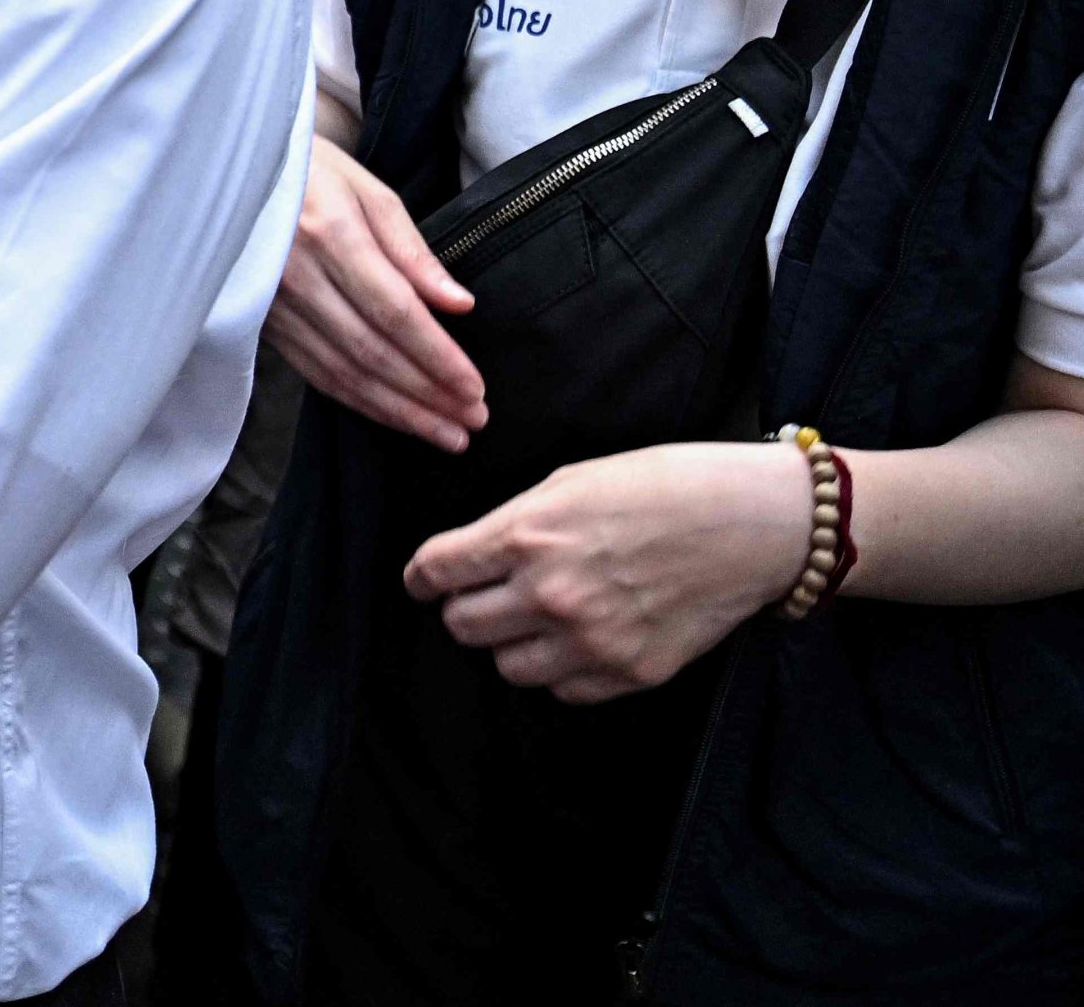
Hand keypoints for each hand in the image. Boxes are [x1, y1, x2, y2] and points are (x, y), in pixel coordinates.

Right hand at [269, 135, 485, 451]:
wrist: (230, 170)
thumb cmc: (309, 171)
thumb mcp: (367, 189)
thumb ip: (412, 250)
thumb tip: (459, 304)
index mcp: (328, 232)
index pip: (394, 310)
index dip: (437, 355)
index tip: (475, 389)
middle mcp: (295, 274)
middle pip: (371, 350)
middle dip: (427, 394)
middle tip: (473, 421)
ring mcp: (272, 303)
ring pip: (342, 371)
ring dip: (397, 410)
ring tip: (445, 433)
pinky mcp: (260, 321)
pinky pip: (313, 371)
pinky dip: (356, 400)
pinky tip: (391, 415)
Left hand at [406, 440, 815, 702]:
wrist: (751, 523)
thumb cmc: (661, 486)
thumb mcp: (569, 482)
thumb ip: (515, 524)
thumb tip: (474, 555)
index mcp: (527, 536)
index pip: (437, 571)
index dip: (422, 577)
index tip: (424, 581)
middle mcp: (550, 594)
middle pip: (462, 626)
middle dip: (465, 609)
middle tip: (485, 596)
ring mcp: (591, 640)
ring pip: (507, 667)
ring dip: (512, 644)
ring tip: (537, 619)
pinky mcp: (631, 672)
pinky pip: (564, 691)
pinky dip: (561, 670)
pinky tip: (579, 640)